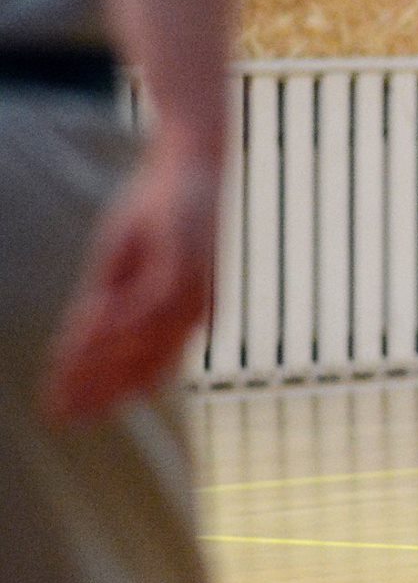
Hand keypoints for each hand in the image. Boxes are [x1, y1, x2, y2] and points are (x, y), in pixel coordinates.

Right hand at [41, 137, 220, 426]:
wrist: (191, 167)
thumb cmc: (158, 214)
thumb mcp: (122, 265)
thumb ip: (103, 306)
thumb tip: (73, 348)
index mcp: (185, 318)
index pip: (140, 370)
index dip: (101, 394)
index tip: (64, 413)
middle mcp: (194, 313)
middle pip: (140, 367)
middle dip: (96, 391)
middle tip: (59, 414)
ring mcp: (194, 292)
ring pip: (142, 343)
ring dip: (99, 363)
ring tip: (61, 383)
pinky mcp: (187, 266)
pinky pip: (148, 305)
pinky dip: (115, 322)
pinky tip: (82, 332)